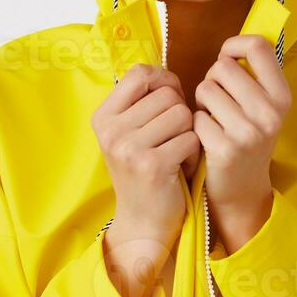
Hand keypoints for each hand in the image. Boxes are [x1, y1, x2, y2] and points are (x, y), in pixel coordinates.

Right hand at [92, 64, 198, 296]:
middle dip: (180, 113)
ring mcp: (129, 148)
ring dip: (188, 133)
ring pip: (182, 114)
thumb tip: (170, 75)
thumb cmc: (145, 170)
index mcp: (103, 117)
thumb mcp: (132, 133)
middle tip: (172, 138)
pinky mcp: (152, 165)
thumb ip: (145, 102)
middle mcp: (111, 130)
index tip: (170, 99)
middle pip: (167, 94)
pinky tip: (181, 167)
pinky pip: (190, 138)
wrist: (143, 222)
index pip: (139, 73)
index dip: (163, 80)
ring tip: (176, 152)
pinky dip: (193, 152)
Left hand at [193, 35, 291, 251]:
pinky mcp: (226, 149)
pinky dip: (195, 126)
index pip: (258, 46)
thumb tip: (232, 43)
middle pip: (223, 67)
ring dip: (201, 103)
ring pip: (205, 89)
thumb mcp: (262, 106)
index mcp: (282, 95)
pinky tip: (206, 138)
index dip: (234, 46)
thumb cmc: (245, 137)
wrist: (242, 191)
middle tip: (218, 102)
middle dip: (212, 80)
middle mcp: (271, 112)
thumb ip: (253, 75)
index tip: (227, 60)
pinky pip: (196, 117)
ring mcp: (250, 132)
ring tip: (213, 119)